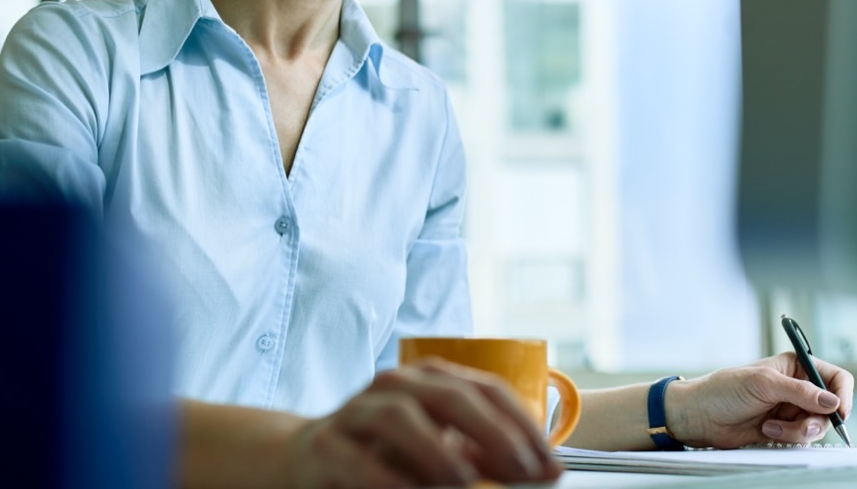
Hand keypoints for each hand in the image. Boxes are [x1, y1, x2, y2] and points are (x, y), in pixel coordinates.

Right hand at [283, 358, 562, 486]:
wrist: (307, 457)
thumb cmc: (386, 453)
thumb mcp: (440, 448)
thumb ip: (486, 455)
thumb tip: (545, 470)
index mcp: (430, 378)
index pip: (486, 389)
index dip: (522, 425)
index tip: (549, 464)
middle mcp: (395, 385)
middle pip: (449, 396)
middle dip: (492, 433)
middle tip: (523, 472)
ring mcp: (357, 411)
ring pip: (399, 416)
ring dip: (436, 451)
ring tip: (465, 482)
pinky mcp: (325, 445)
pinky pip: (357, 459)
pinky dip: (387, 479)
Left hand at [664, 352, 854, 447]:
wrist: (702, 416)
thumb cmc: (725, 390)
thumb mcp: (763, 384)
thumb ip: (800, 392)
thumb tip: (833, 401)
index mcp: (795, 366)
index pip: (835, 378)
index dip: (843, 395)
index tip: (839, 412)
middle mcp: (797, 387)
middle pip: (831, 408)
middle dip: (815, 420)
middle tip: (798, 424)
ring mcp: (791, 408)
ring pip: (818, 426)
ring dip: (797, 431)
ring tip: (771, 426)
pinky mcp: (785, 428)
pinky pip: (802, 438)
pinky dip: (788, 438)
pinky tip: (766, 431)